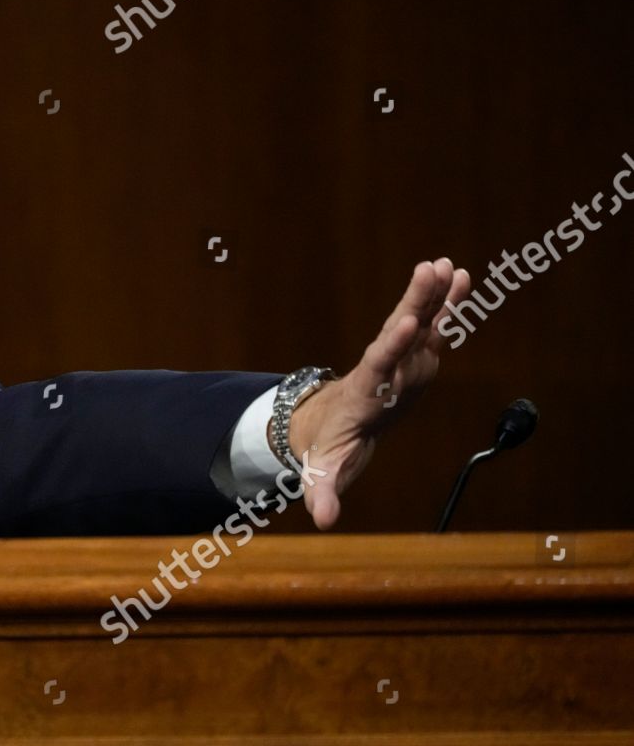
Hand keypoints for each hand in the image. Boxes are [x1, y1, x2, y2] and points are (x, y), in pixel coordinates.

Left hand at [287, 257, 470, 530]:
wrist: (336, 423)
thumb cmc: (332, 446)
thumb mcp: (327, 469)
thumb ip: (323, 490)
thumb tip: (321, 520)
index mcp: (367, 391)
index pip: (379, 363)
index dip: (392, 345)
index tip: (403, 323)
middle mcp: (385, 367)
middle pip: (399, 331)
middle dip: (415, 302)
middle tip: (428, 270)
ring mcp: (401, 358)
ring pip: (418, 321)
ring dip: (432, 294)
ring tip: (446, 263)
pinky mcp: (416, 356)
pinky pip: (433, 325)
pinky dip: (447, 303)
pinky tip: (462, 276)